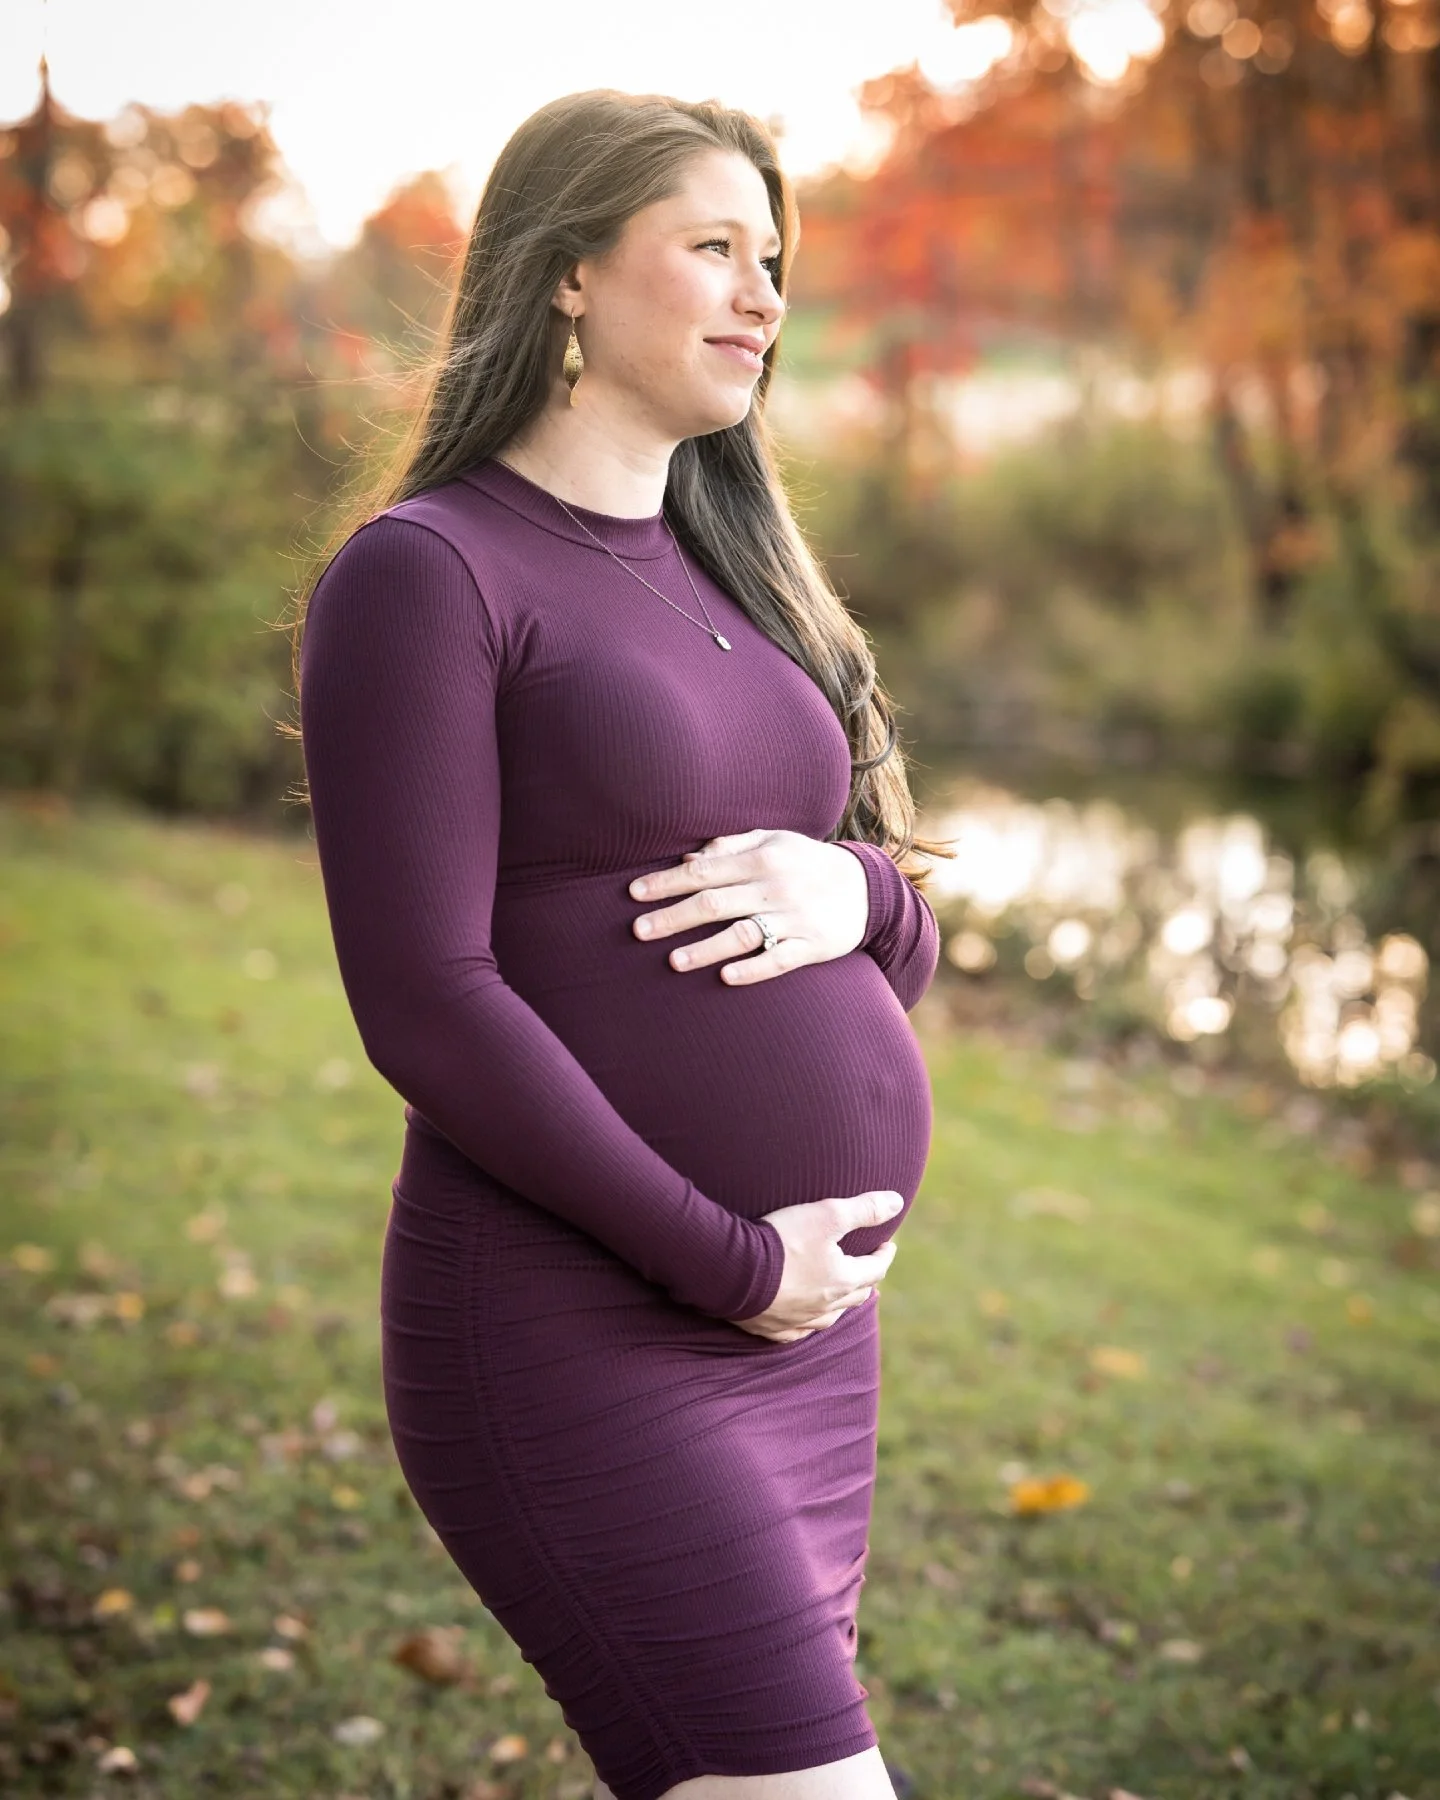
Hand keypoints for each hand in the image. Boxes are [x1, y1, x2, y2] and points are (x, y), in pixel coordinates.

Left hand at [627, 828, 869, 986]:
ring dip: (705, 949)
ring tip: (673, 962)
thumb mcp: (774, 841)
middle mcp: (775, 887)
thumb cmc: (806, 862)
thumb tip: (687, 858)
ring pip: (742, 934)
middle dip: (673, 917)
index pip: (704, 870)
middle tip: (638, 931)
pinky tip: (726, 977)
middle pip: (714, 903)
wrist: (867, 889)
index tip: (634, 893)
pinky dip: (752, 969)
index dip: (667, 882)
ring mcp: (794, 919)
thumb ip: (731, 846)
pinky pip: (779, 960)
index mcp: (762, 858)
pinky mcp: (812, 947)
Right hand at [732, 1189, 905, 1342]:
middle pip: (856, 1296)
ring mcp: (798, 1321)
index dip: (884, 1254)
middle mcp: (825, 1308)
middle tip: (868, 1266)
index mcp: (842, 1281)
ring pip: (830, 1317)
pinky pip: (798, 1331)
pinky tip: (804, 1318)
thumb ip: (865, 1208)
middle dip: (866, 1279)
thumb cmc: (782, 1240)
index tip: (887, 1244)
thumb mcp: (827, 1214)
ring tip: (840, 1291)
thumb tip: (897, 1202)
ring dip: (840, 1304)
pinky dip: (808, 1322)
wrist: (732, 1269)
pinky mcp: (773, 1329)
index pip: (875, 1269)